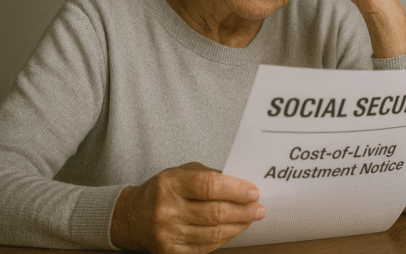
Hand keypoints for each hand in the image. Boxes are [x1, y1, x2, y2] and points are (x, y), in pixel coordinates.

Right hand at [110, 162, 264, 253]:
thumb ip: (210, 176)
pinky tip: (234, 229)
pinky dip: (224, 238)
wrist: (132, 216)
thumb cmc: (163, 190)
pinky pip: (205, 247)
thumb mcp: (182, 172)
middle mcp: (167, 210)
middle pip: (214, 212)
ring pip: (213, 233)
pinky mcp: (170, 252)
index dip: (235, 189)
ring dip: (238, 226)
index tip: (253, 191)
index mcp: (170, 184)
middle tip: (259, 208)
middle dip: (243, 211)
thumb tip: (242, 185)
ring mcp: (167, 234)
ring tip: (251, 218)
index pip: (209, 186)